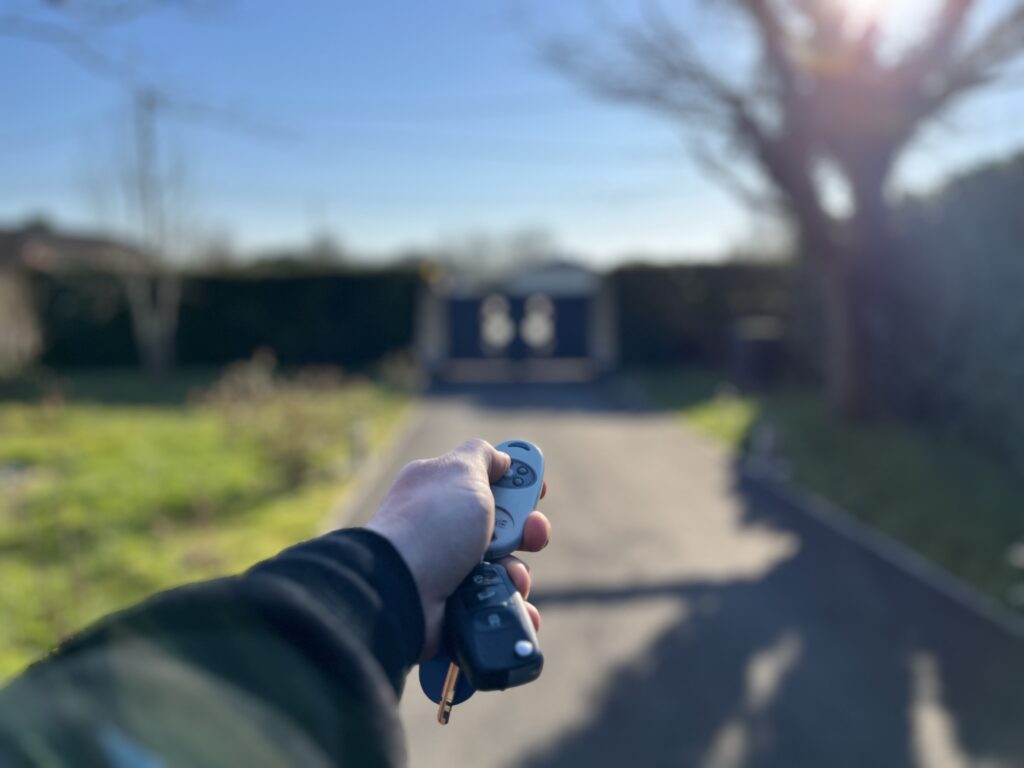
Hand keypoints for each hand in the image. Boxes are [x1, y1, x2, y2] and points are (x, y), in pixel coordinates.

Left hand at [365, 439, 549, 659]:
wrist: (400, 589)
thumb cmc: (432, 525)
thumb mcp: (461, 470)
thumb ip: (483, 456)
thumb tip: (500, 458)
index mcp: (439, 489)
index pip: (484, 479)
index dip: (516, 482)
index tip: (539, 489)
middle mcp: (443, 528)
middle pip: (502, 526)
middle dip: (526, 531)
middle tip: (532, 535)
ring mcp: (448, 568)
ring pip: (504, 568)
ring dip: (517, 572)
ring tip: (510, 578)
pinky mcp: (454, 605)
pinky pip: (494, 604)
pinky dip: (509, 606)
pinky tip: (514, 607)